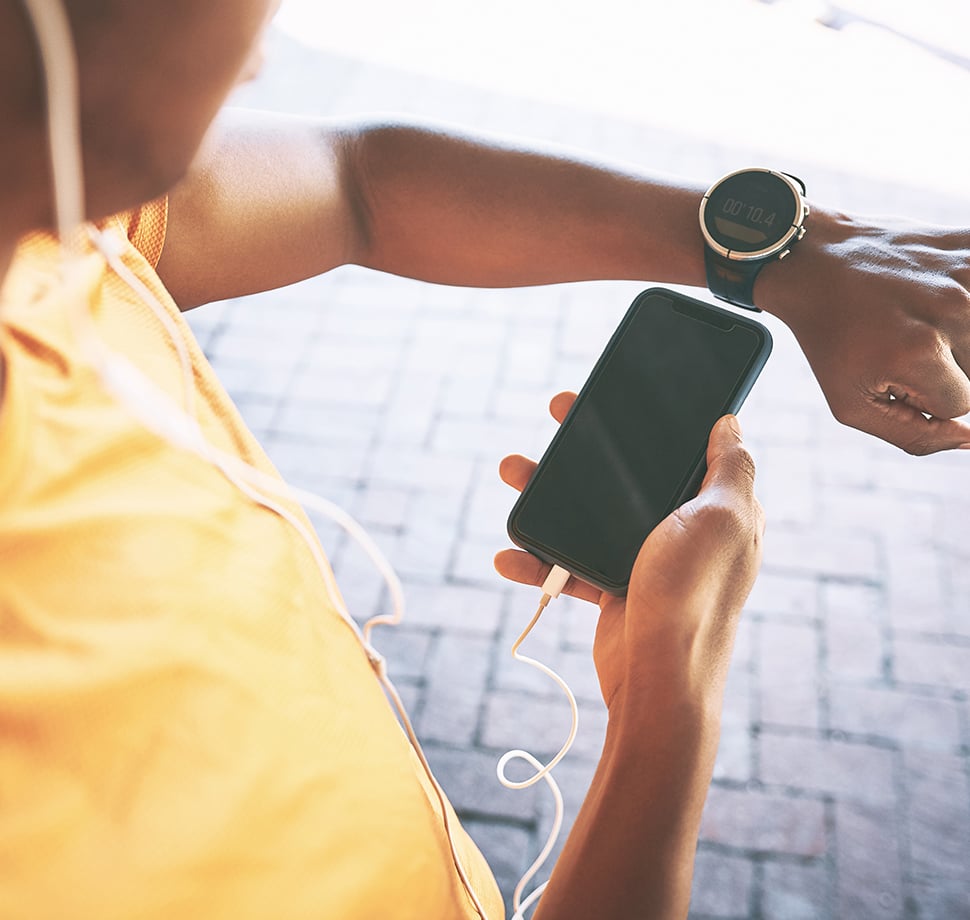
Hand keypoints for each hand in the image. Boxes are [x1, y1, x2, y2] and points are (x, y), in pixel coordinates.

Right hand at [495, 393, 764, 713]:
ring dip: (550, 491)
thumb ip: (730, 467)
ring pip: (593, 510)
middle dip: (590, 442)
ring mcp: (646, 557)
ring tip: (513, 470)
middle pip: (631, 472)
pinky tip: (510, 554)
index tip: (621, 389)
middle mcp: (684, 528)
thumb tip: (731, 423)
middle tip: (559, 410)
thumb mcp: (722, 518)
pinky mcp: (614, 585)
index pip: (688, 445)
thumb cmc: (694, 594)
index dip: (657, 416)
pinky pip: (571, 560)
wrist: (658, 677)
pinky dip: (539, 557)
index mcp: (718, 506)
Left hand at [758, 209, 969, 454]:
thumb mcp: (850, 403)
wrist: (814, 263)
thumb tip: (969, 440)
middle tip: (905, 342)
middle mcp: (954, 309)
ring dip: (959, 338)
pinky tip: (938, 299)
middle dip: (946, 368)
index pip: (961, 405)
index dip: (925, 396)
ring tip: (919, 321)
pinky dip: (966, 305)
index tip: (893, 369)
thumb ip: (914, 435)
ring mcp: (967, 274)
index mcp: (920, 351)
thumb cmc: (831, 338)